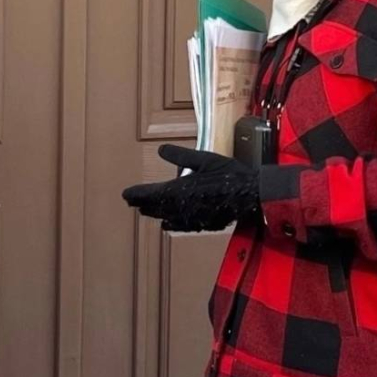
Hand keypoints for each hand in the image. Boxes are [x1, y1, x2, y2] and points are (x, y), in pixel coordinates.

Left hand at [121, 145, 258, 232]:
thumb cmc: (229, 175)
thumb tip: (161, 150)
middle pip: (156, 208)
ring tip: (144, 210)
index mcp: (179, 191)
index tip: (125, 194)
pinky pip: (181, 225)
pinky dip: (171, 224)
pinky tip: (168, 225)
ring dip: (154, 213)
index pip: (150, 194)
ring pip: (166, 218)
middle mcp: (182, 207)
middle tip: (130, 201)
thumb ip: (181, 157)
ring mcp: (192, 218)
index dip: (136, 194)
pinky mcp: (203, 224)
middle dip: (142, 203)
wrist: (252, 196)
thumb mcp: (204, 159)